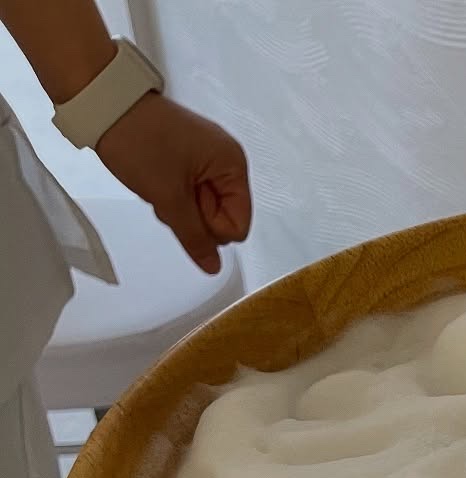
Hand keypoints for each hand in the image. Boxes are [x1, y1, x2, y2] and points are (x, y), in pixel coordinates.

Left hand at [96, 92, 250, 273]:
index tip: (185, 205)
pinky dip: (173, 194)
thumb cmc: (139, 140)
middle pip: (222, 217)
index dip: (210, 228)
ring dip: (180, 206)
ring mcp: (207, 157)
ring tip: (159, 182)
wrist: (105, 101)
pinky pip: (190, 192)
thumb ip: (194, 237)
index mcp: (233, 165)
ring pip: (203, 208)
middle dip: (193, 215)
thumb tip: (213, 267)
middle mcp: (226, 160)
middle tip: (168, 192)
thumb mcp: (168, 197)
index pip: (238, 226)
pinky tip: (157, 178)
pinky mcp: (189, 156)